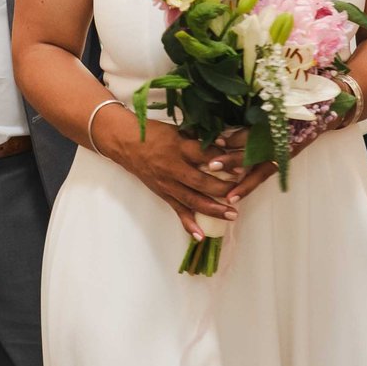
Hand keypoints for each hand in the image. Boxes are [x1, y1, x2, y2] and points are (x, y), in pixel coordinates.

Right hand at [94, 105, 240, 239]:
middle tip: (241, 194)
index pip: (204, 155)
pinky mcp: (163, 194)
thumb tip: (226, 144)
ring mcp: (167, 183)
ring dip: (213, 209)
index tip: (241, 167)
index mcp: (178, 147)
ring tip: (232, 215)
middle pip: (200, 181)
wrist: (125, 143)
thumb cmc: (154, 133)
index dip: (223, 162)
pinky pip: (177, 211)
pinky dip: (189, 224)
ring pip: (192, 200)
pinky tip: (201, 236)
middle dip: (222, 190)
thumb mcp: (178, 130)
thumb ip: (200, 138)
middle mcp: (173, 167)